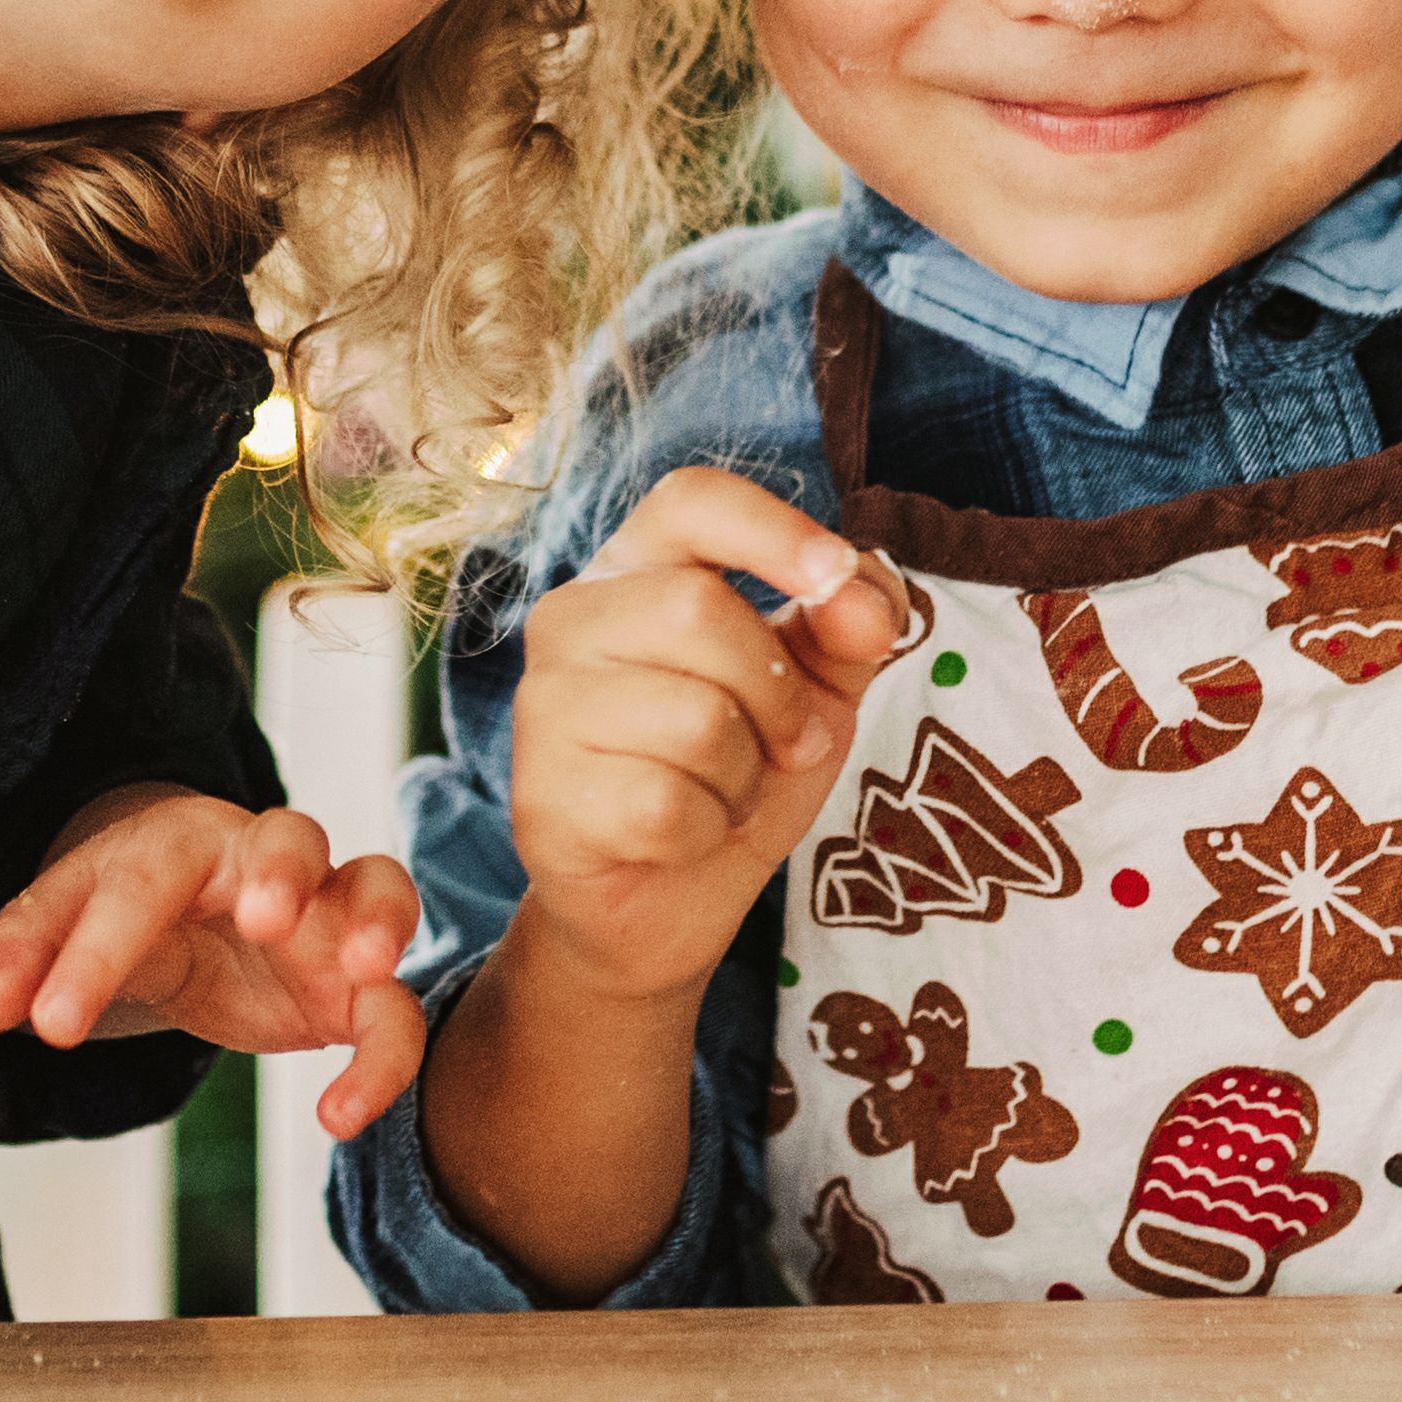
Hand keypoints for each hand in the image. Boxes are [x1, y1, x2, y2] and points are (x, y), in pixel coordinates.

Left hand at [0, 787, 431, 1141]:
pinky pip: (396, 1015)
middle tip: (262, 918)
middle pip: (290, 836)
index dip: (94, 951)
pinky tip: (337, 1117)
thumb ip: (26, 952)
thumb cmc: (140, 908)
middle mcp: (268, 863)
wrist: (202, 915)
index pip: (140, 879)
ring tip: (368, 967)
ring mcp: (327, 918)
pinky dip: (385, 1061)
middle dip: (283, 870)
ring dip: (381, 920)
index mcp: (183, 839)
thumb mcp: (71, 917)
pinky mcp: (358, 989)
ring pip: (382, 886)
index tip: (48, 1025)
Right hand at [501, 468, 919, 1008]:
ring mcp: (542, 706)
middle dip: (779, 694)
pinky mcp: (541, 797)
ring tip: (722, 791)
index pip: (691, 501)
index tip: (834, 579)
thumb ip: (849, 623)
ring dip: (745, 775)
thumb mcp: (813, 683)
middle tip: (791, 745)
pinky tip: (682, 833)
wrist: (667, 900)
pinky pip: (667, 804)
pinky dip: (706, 829)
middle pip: (701, 609)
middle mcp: (571, 618)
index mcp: (637, 567)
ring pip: (693, 717)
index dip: (771, 529)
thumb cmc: (737, 767)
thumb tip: (861, 599)